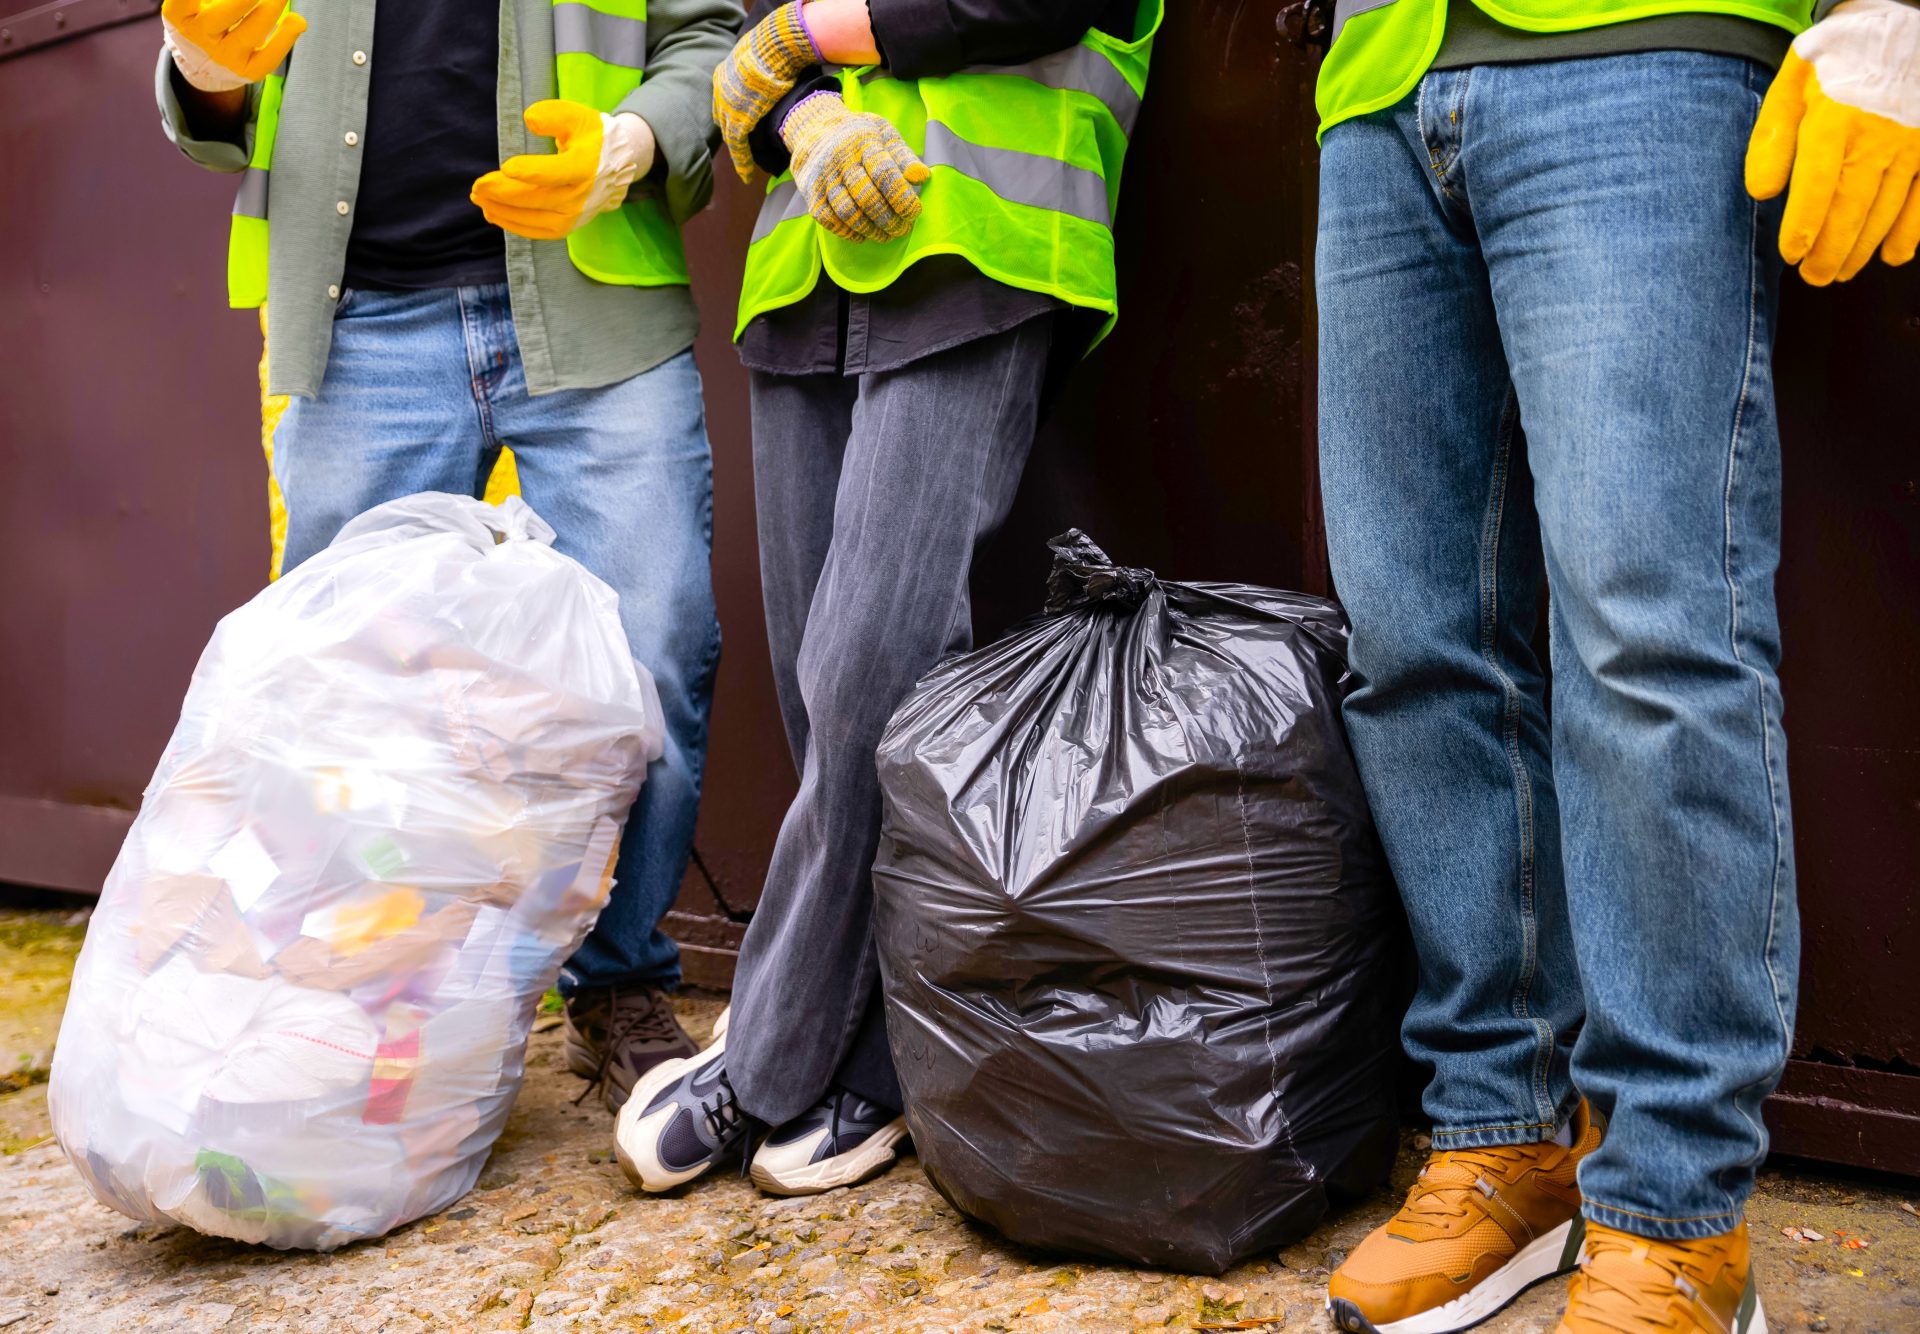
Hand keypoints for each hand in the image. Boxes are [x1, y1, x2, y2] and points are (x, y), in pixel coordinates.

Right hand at [161, 0, 305, 91]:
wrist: (202, 63)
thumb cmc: (202, 16)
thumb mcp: (195, 4)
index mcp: (179, 15)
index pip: (183, 0)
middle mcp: (199, 37)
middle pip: (221, 16)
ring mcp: (223, 57)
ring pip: (249, 35)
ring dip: (269, 10)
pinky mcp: (247, 71)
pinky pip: (270, 57)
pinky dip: (286, 38)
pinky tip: (298, 22)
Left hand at [470, 101, 656, 240]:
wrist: (619, 165)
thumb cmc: (592, 138)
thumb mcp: (577, 116)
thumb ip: (552, 115)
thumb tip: (530, 119)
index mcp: (585, 166)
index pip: (556, 172)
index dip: (531, 172)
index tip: (505, 167)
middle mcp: (581, 196)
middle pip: (538, 199)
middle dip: (503, 194)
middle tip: (477, 186)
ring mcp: (576, 215)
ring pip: (534, 219)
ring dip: (503, 212)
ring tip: (480, 200)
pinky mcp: (569, 227)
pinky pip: (538, 231)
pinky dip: (514, 225)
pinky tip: (494, 214)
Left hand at [712, 1, 819, 183]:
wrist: (772, 48)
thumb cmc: (774, 47)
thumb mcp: (761, 56)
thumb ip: (762, 68)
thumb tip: (776, 70)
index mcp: (725, 73)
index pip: (725, 99)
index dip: (731, 112)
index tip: (738, 121)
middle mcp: (721, 90)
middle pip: (723, 117)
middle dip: (730, 130)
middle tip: (740, 146)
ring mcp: (727, 107)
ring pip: (730, 134)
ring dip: (737, 150)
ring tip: (744, 166)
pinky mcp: (738, 122)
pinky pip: (737, 147)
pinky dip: (742, 162)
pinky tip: (746, 176)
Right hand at [781, 93, 928, 241]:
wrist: (815, 132)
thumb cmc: (860, 137)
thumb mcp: (884, 134)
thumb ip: (904, 156)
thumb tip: (921, 177)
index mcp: (863, 142)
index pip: (884, 174)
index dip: (901, 197)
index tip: (914, 212)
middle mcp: (841, 160)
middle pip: (867, 197)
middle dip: (889, 219)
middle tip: (903, 229)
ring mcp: (824, 179)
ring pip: (848, 212)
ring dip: (871, 229)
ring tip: (886, 235)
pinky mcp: (812, 195)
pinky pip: (830, 220)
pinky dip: (848, 232)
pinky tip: (863, 234)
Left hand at [1745, 0, 1919, 283]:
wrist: (1896, 22)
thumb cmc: (1836, 60)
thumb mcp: (1791, 87)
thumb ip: (1772, 139)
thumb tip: (1762, 192)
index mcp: (1833, 122)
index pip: (1815, 187)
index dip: (1803, 227)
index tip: (1792, 254)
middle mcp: (1875, 137)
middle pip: (1850, 208)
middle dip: (1830, 251)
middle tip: (1814, 277)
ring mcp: (1910, 144)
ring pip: (1886, 210)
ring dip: (1862, 248)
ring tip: (1839, 272)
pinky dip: (1910, 232)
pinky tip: (1893, 255)